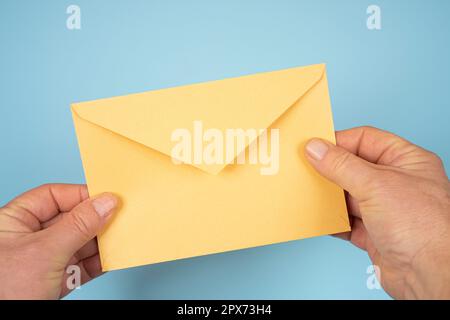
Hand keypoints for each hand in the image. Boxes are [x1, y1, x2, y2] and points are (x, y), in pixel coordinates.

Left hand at [0, 184, 116, 298]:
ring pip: (81, 241)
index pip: (53, 196)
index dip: (81, 195)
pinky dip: (100, 261)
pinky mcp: (57, 279)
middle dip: (95, 219)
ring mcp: (45, 258)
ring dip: (101, 242)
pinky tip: (113, 257)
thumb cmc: (4, 291)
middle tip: (120, 216)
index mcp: (15, 220)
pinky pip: (84, 263)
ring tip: (121, 238)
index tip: (107, 197)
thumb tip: (106, 202)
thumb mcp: (45, 252)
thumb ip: (79, 225)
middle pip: (71, 218)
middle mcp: (31, 237)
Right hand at [305, 126, 449, 298]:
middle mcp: (397, 183)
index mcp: (407, 161)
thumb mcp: (376, 185)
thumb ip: (341, 166)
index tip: (313, 146)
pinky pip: (346, 221)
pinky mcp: (375, 233)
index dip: (339, 141)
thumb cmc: (424, 227)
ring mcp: (386, 209)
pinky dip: (332, 220)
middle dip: (330, 170)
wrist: (430, 275)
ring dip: (329, 197)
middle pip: (354, 168)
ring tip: (308, 192)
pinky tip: (319, 218)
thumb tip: (316, 148)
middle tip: (305, 169)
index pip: (366, 140)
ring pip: (348, 195)